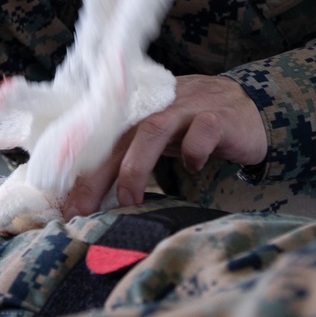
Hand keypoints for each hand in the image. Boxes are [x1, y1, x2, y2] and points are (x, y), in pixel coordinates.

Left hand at [63, 74, 268, 217]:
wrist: (247, 106)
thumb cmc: (192, 125)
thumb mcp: (157, 135)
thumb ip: (128, 151)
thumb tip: (92, 191)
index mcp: (137, 112)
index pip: (101, 141)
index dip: (82, 172)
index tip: (68, 207)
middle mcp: (156, 106)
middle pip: (118, 137)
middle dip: (97, 175)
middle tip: (84, 210)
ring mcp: (187, 107)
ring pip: (153, 129)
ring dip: (136, 165)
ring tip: (129, 198)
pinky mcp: (218, 116)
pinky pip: (202, 131)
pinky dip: (194, 151)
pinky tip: (193, 167)